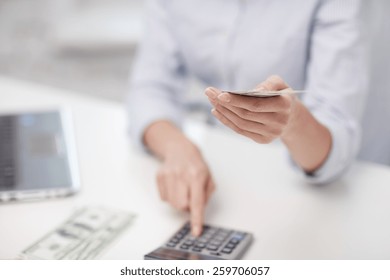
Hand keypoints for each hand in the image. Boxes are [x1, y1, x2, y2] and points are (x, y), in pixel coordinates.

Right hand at [145, 122, 215, 236]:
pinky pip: (164, 198)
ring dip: (179, 202)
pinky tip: (174, 186)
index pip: (197, 202)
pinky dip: (170, 196)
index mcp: (197, 175)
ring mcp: (168, 175)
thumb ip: (206, 195)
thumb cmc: (196, 165)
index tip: (196, 231)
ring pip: (172, 204)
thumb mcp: (209, 177)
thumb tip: (197, 210)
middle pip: (182, 205)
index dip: (196, 218)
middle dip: (187, 206)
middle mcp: (181, 175)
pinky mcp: (159, 176)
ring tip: (183, 190)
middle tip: (191, 196)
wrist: (180, 150)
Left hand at [205, 75, 298, 143]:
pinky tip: (216, 111)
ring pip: (241, 123)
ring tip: (212, 101)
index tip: (220, 94)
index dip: (237, 100)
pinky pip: (241, 130)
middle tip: (209, 93)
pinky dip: (226, 121)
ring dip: (223, 112)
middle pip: (245, 114)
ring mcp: (271, 133)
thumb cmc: (281, 95)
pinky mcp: (263, 140)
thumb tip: (254, 91)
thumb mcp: (279, 84)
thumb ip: (268, 84)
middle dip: (225, 104)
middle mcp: (279, 122)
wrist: (290, 116)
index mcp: (284, 105)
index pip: (255, 105)